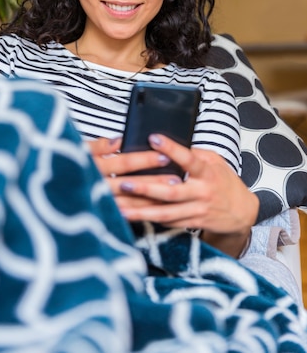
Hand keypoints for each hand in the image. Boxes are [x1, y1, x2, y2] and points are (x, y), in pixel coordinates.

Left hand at [89, 134, 258, 257]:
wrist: (242, 213)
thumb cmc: (224, 181)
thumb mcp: (215, 162)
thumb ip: (194, 155)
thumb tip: (168, 146)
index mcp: (207, 173)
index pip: (189, 159)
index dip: (172, 149)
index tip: (154, 138)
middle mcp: (201, 193)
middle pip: (171, 192)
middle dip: (146, 188)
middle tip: (124, 182)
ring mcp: (196, 211)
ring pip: (165, 212)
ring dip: (140, 210)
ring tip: (119, 206)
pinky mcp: (191, 223)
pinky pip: (167, 222)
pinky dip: (148, 220)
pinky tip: (130, 216)